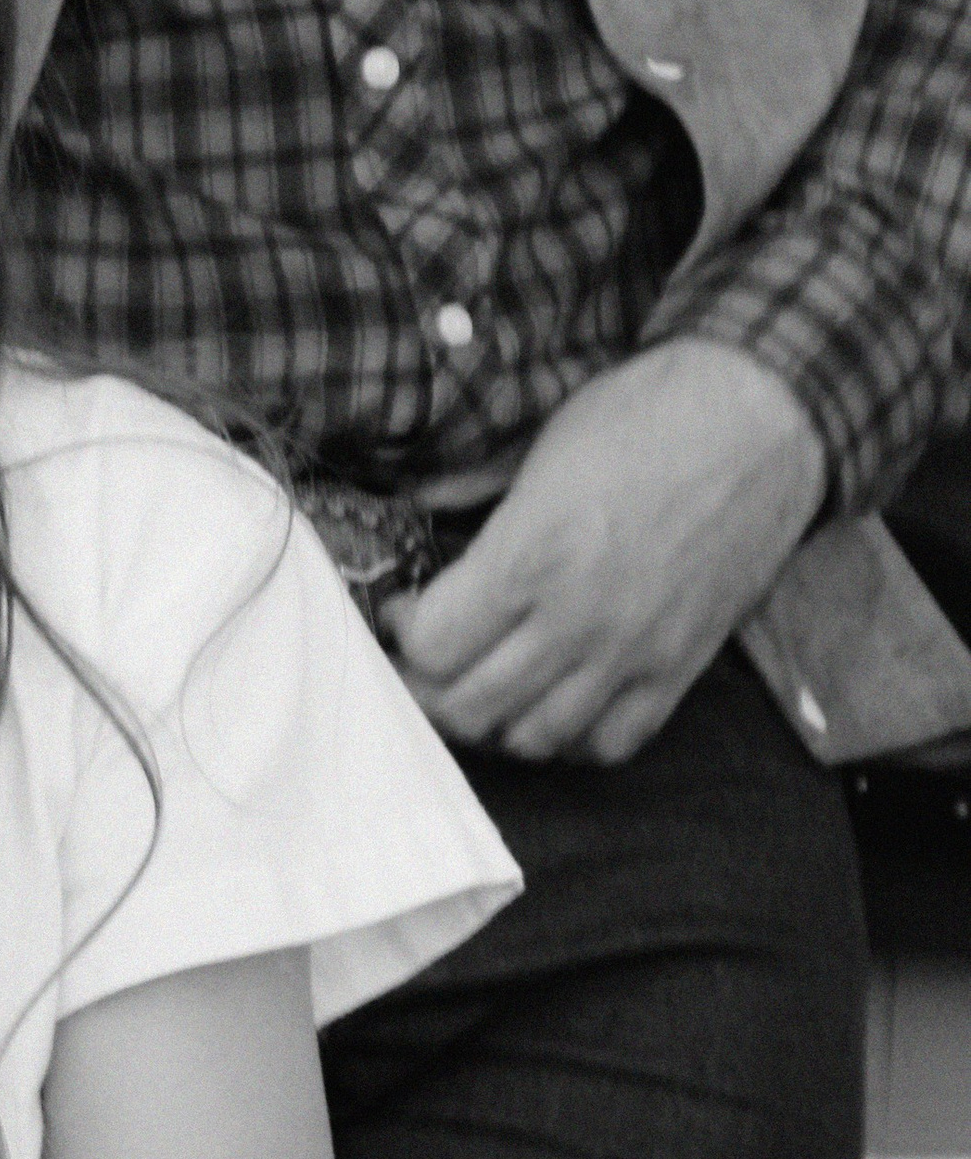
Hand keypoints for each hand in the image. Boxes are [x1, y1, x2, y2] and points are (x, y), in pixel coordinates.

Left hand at [384, 337, 828, 764]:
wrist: (756, 422)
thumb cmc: (643, 415)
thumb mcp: (537, 442)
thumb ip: (472, 490)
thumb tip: (417, 504)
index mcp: (531, 554)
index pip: (434, 645)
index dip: (404, 633)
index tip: (405, 609)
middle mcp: (577, 620)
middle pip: (472, 705)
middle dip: (431, 687)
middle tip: (426, 658)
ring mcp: (632, 653)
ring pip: (536, 739)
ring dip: (495, 718)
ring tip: (482, 680)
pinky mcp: (680, 668)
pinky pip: (613, 743)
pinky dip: (572, 737)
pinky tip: (555, 700)